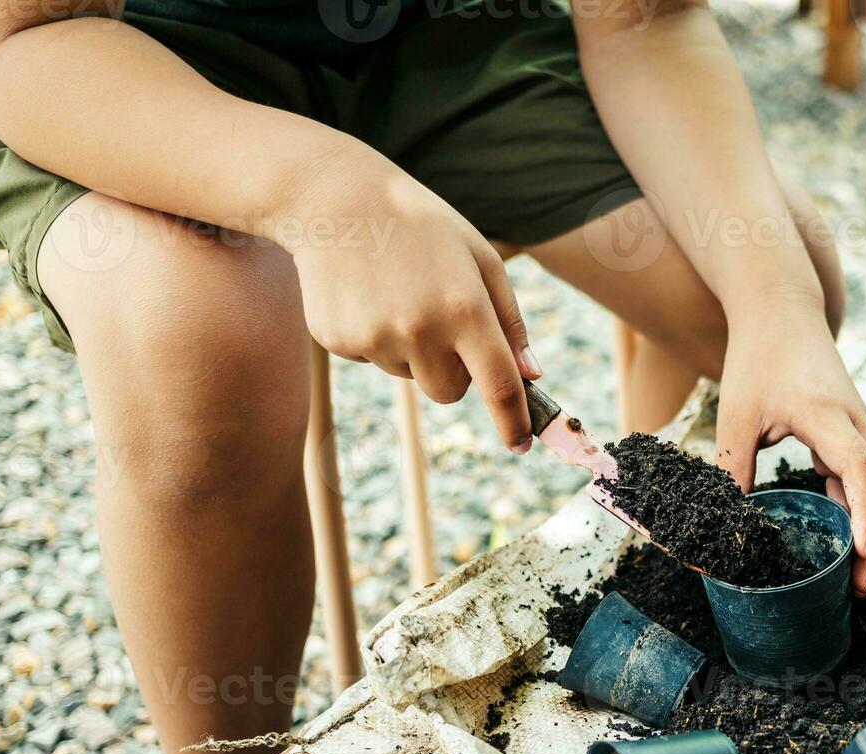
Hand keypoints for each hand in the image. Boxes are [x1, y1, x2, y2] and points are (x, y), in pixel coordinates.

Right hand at [288, 165, 541, 452]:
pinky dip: (378, 338)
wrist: (335, 199)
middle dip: (454, 371)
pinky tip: (367, 294)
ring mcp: (375, 337)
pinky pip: (373, 361)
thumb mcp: (480, 258)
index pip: (499, 386)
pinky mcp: (338, 340)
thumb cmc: (422, 226)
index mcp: (464, 308)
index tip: (521, 444)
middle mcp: (420, 329)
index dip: (514, 422)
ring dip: (413, 350)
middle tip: (441, 320)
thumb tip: (530, 375)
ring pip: (410, 377)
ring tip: (398, 292)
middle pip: (449, 392)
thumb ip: (510, 320)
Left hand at [715, 316, 865, 597]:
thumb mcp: (735, 417)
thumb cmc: (756, 358)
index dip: (865, 512)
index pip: (860, 467)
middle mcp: (854, 421)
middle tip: (863, 586)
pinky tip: (850, 541)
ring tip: (861, 576)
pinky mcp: (852, 430)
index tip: (865, 552)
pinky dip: (864, 508)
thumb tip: (720, 529)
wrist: (780, 310)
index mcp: (826, 414)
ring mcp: (859, 425)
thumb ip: (730, 472)